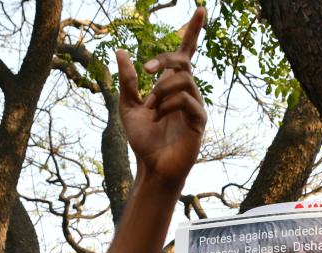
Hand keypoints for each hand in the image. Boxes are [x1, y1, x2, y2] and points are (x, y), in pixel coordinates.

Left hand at [115, 8, 206, 188]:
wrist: (151, 167)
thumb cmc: (143, 141)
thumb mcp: (127, 106)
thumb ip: (127, 81)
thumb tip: (121, 51)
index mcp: (173, 85)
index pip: (186, 52)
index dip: (193, 30)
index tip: (200, 8)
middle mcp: (188, 91)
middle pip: (182, 60)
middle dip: (163, 60)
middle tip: (145, 71)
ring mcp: (196, 105)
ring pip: (182, 79)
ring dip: (160, 90)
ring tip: (150, 109)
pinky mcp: (199, 121)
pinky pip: (186, 100)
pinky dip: (167, 105)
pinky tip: (158, 117)